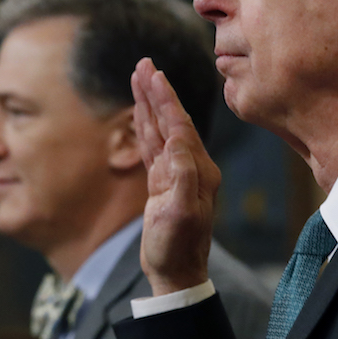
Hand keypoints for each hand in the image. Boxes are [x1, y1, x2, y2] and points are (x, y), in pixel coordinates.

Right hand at [130, 58, 220, 295]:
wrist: (176, 273)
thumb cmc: (178, 247)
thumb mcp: (181, 212)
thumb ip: (182, 175)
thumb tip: (177, 140)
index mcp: (199, 170)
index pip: (180, 126)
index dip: (165, 100)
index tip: (154, 75)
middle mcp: (191, 167)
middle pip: (171, 120)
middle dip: (156, 92)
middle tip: (144, 65)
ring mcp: (177, 173)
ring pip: (160, 129)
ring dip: (149, 104)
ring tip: (139, 78)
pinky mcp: (163, 182)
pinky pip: (153, 146)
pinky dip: (145, 126)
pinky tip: (140, 112)